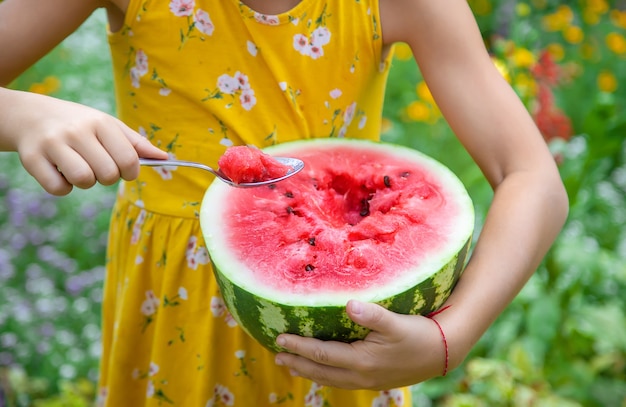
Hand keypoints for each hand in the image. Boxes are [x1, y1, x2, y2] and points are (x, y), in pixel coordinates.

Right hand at [2, 89, 166, 194]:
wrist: (30, 115)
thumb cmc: (80, 125)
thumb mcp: (109, 126)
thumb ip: (136, 144)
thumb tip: (165, 158)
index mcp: (101, 123)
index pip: (129, 160)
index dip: (130, 173)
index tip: (123, 169)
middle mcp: (77, 131)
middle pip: (108, 175)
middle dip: (107, 177)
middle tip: (96, 166)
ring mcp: (53, 143)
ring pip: (84, 181)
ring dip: (85, 182)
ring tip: (78, 167)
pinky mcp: (32, 158)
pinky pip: (59, 189)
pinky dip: (63, 187)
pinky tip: (59, 172)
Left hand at [274, 300, 448, 389]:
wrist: (444, 353)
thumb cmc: (419, 334)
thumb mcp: (397, 323)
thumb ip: (372, 315)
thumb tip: (349, 304)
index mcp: (362, 361)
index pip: (322, 354)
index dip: (299, 347)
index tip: (280, 339)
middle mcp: (361, 376)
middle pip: (320, 371)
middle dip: (297, 362)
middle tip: (277, 355)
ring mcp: (367, 381)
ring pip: (330, 379)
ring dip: (309, 371)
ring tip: (292, 364)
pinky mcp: (374, 381)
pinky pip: (341, 381)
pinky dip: (325, 375)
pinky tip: (323, 370)